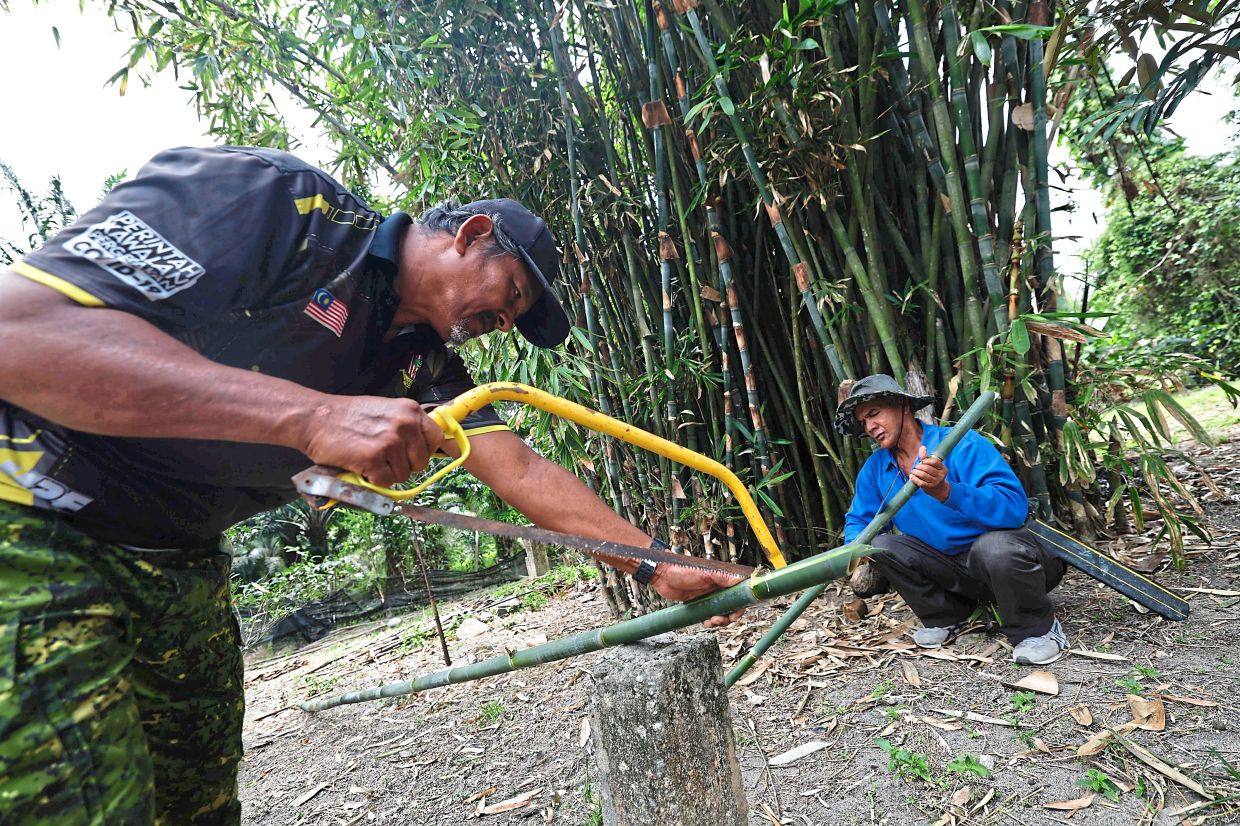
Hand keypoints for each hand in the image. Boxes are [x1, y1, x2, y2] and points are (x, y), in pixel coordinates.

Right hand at [299, 395, 441, 486]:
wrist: (315, 418)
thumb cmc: (346, 416)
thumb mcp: (384, 411)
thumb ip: (404, 425)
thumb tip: (421, 447)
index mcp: (410, 411)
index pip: (436, 438)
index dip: (425, 451)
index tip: (414, 456)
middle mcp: (404, 424)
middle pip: (421, 462)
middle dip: (404, 466)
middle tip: (385, 460)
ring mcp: (390, 442)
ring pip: (403, 475)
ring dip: (387, 474)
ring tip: (368, 459)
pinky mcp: (374, 459)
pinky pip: (385, 482)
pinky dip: (373, 480)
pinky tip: (361, 466)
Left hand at [649, 565, 746, 627]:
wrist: (661, 575)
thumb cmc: (681, 569)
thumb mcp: (706, 573)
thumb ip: (724, 577)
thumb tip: (743, 580)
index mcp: (722, 577)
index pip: (740, 591)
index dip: (740, 604)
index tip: (735, 613)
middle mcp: (718, 587)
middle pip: (733, 605)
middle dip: (729, 615)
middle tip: (719, 620)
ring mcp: (709, 596)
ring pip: (722, 612)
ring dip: (720, 620)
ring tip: (711, 621)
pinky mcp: (700, 603)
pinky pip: (710, 615)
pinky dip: (711, 621)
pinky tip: (705, 621)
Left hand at [910, 445, 950, 501]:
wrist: (939, 490)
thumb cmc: (934, 475)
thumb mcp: (933, 467)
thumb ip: (927, 457)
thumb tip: (922, 447)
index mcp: (943, 469)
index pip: (935, 462)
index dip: (927, 460)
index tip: (922, 461)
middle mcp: (941, 476)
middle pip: (927, 468)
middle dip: (919, 466)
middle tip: (916, 466)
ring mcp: (935, 482)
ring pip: (923, 475)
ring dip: (916, 472)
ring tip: (913, 471)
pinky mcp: (929, 488)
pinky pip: (920, 482)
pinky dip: (914, 478)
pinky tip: (911, 476)